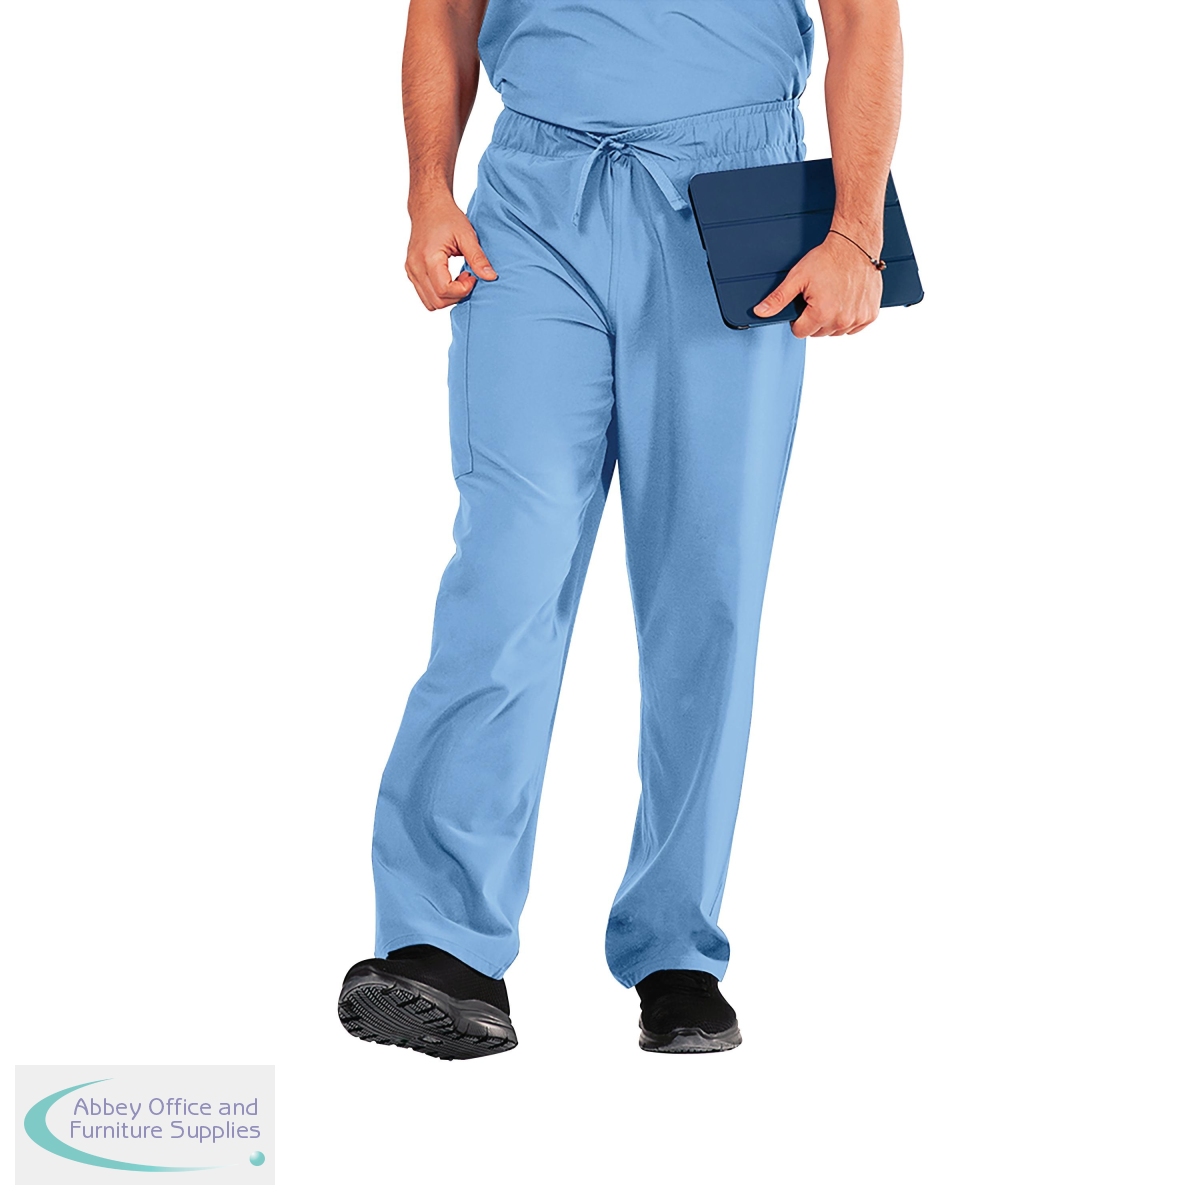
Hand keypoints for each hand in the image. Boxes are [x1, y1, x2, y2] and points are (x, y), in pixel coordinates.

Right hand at [405, 192, 497, 309]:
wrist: (428, 205)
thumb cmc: (447, 216)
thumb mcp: (467, 235)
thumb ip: (478, 258)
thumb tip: (491, 277)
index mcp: (428, 258)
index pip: (444, 290)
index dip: (463, 290)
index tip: (472, 276)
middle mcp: (415, 267)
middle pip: (437, 301)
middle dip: (457, 295)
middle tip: (468, 276)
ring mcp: (411, 270)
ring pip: (430, 302)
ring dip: (448, 297)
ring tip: (458, 278)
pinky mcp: (411, 272)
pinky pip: (425, 295)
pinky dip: (440, 293)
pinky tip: (450, 277)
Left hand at [752, 232, 883, 337]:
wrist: (855, 245)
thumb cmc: (828, 258)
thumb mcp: (797, 277)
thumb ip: (778, 298)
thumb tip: (760, 312)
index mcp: (822, 314)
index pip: (800, 332)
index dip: (798, 318)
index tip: (804, 302)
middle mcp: (841, 321)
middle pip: (818, 332)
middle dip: (815, 317)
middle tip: (819, 295)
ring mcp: (857, 319)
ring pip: (835, 331)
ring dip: (832, 319)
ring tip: (833, 296)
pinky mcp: (869, 315)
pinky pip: (853, 327)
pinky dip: (848, 318)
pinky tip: (846, 300)